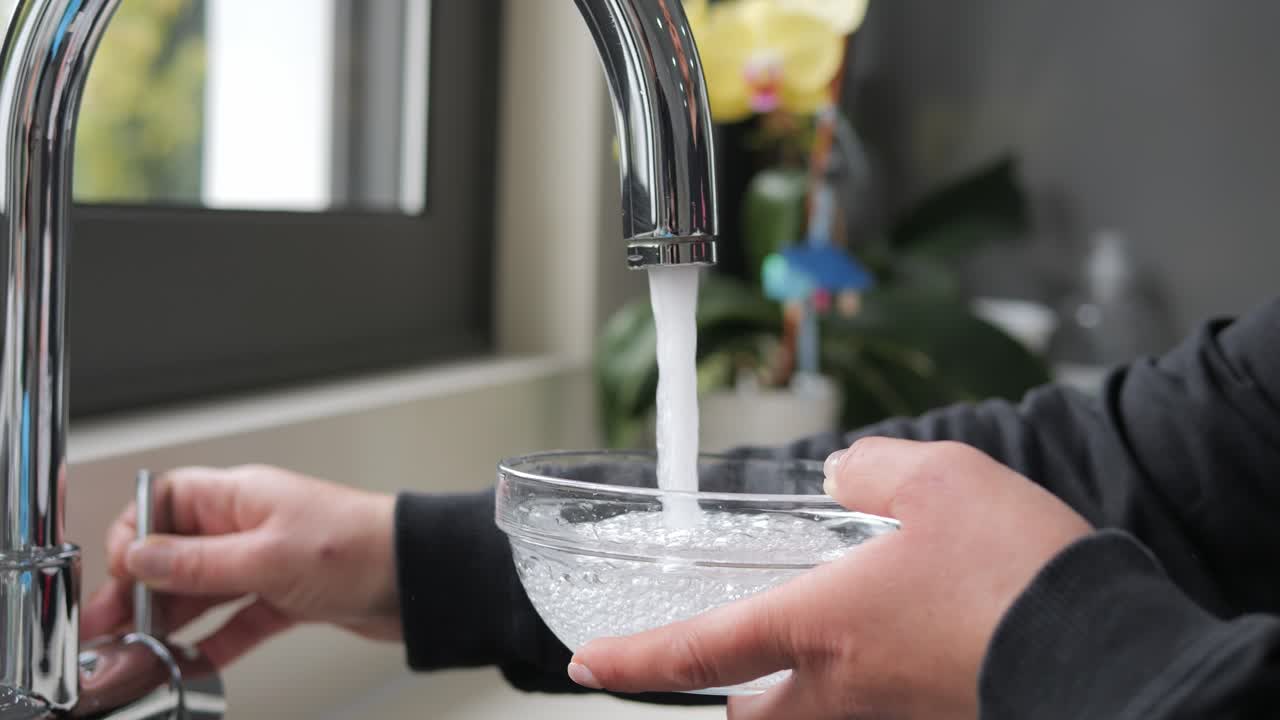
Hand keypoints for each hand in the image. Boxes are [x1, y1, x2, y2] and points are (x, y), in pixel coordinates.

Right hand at [81, 465, 398, 668]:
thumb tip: (140, 557)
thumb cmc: (359, 546)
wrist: (419, 578)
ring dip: (170, 619)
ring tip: (136, 649)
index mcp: (243, 496)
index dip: (137, 533)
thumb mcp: (267, 556)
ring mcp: (269, 561)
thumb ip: (199, 561)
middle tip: (108, 624)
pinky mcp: (289, 596)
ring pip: (204, 589)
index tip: (121, 570)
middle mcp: (251, 525)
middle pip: (178, 551)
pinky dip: (215, 640)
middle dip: (140, 587)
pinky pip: (238, 619)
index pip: (168, 501)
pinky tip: (192, 661)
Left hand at [568, 438, 1092, 718]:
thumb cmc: (1013, 572)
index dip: (634, 661)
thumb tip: (841, 479)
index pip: (697, 652)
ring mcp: (893, 717)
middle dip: (732, 692)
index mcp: (820, 628)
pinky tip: (905, 638)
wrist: (1106, 646)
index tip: (588, 664)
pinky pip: (880, 712)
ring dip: (802, 689)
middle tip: (731, 657)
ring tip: (829, 635)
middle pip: (755, 715)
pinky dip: (870, 683)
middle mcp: (846, 689)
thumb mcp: (935, 480)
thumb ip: (868, 472)